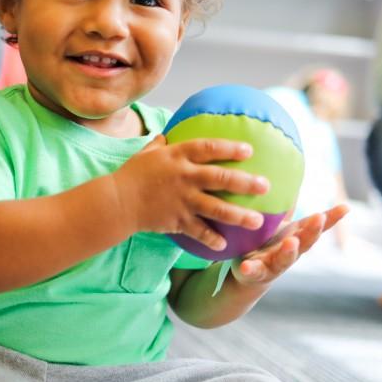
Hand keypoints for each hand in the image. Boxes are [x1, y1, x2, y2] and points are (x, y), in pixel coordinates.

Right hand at [112, 134, 269, 252]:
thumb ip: (160, 145)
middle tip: (265, 186)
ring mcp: (182, 200)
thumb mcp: (147, 153)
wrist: (115, 201)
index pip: (209, 148)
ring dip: (238, 215)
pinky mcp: (176, 220)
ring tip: (256, 221)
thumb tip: (165, 136)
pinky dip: (212, 239)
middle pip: (221, 179)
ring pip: (216, 208)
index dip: (230, 149)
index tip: (249, 151)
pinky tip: (224, 245)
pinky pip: (199, 231)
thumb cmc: (131, 175)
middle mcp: (184, 177)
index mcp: (178, 156)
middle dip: (245, 182)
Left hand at [231, 204, 348, 285]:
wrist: (249, 272)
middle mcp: (290, 250)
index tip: (344, 208)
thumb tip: (294, 169)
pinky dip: (250, 270)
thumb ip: (287, 203)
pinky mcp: (255, 273)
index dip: (332, 218)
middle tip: (318, 218)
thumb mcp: (280, 222)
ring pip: (284, 259)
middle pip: (305, 242)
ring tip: (291, 242)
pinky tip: (246, 267)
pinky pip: (253, 272)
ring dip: (289, 251)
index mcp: (296, 235)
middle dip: (313, 231)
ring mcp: (274, 264)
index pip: (318, 226)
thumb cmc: (268, 241)